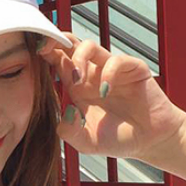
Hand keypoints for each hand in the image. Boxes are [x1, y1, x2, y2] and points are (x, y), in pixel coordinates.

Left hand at [38, 33, 185, 161]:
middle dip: (57, 42)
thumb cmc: (118, 140)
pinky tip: (106, 91)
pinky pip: (116, 60)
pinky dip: (107, 73)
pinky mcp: (132, 69)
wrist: (149, 141)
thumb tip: (63, 113)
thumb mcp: (87, 143)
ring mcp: (111, 70)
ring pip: (90, 47)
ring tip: (77, 80)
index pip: (58, 62)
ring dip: (78, 57)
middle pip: (71, 46)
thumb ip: (70, 133)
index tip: (36, 54)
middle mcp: (91, 75)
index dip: (47, 54)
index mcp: (77, 88)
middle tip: (46, 49)